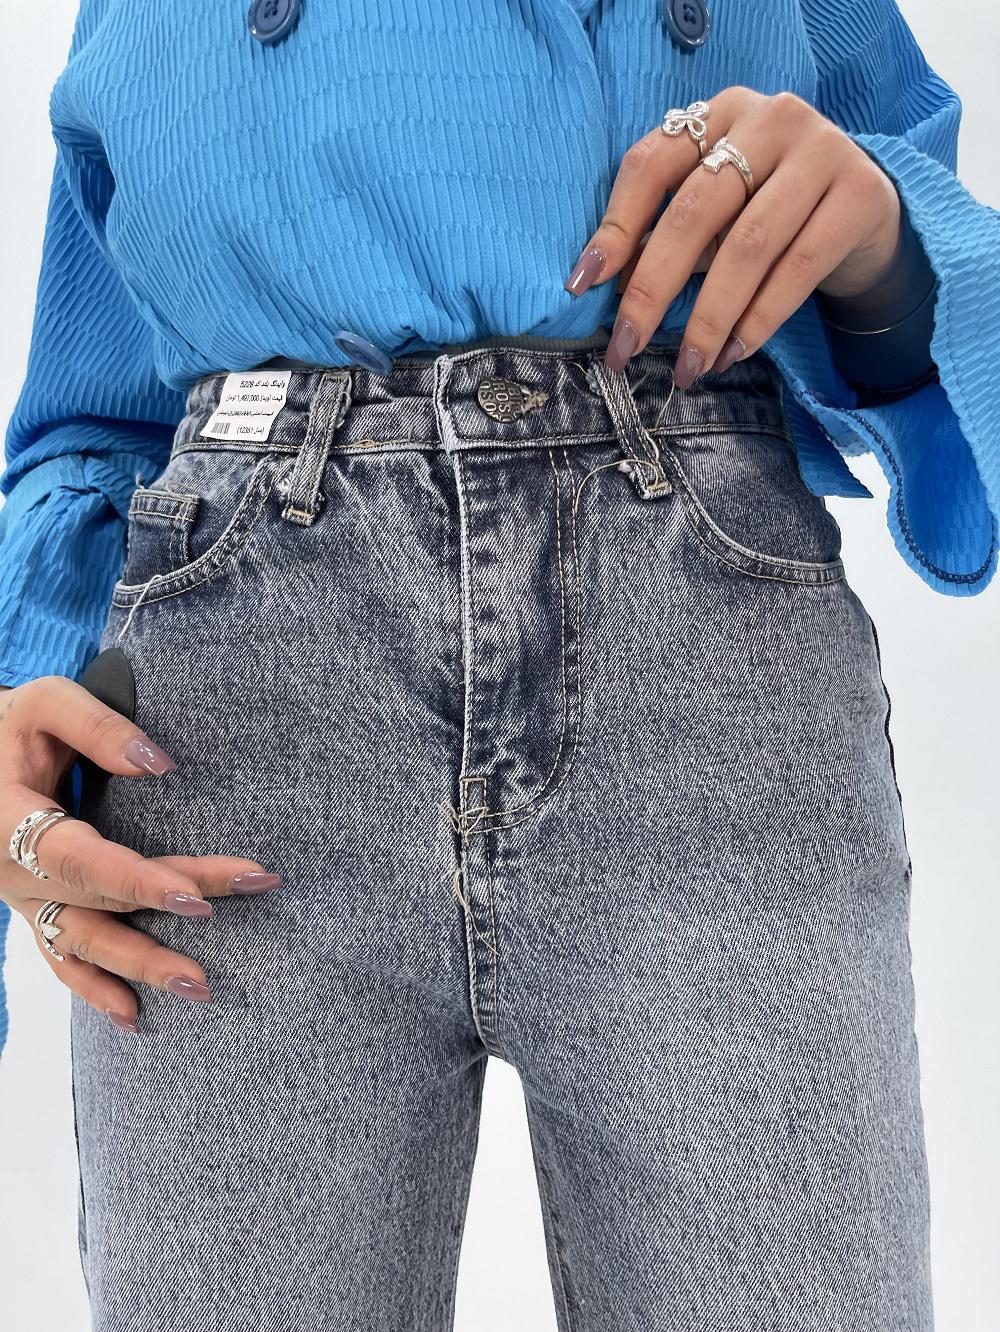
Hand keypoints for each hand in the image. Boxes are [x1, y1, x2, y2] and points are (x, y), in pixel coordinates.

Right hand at [0, 676, 280, 1030]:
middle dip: (174, 907)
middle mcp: (10, 875)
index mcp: (8, 823)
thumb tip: (161, 764)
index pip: (83, 861)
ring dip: (140, 967)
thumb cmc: (9, 723)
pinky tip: (134, 1018)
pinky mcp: (30, 909)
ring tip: (201, 987)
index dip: (141, 881)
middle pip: (101, 900)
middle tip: (251, 897)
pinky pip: (59, 959)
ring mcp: (19, 900)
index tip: (200, 896)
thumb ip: (97, 728)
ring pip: (83, 943)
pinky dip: (94, 989)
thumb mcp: (44, 702)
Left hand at [564, 85, 903, 384]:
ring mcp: (821, 151)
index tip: (584, 284)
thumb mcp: (716, 215)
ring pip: (747, 246)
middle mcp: (771, 119)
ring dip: (709, 319)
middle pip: (695, 210)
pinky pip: (797, 268)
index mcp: (719, 113)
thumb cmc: (771, 213)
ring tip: (688, 369)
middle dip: (652, 289)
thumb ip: (667, 236)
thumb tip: (606, 286)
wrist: (866, 214)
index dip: (615, 226)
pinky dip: (758, 320)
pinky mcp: (858, 196)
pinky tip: (732, 353)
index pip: (652, 163)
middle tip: (626, 347)